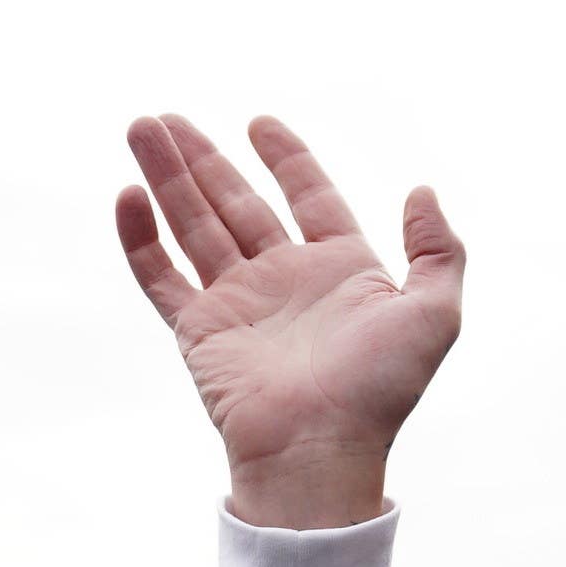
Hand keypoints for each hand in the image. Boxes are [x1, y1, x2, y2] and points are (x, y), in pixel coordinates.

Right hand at [116, 114, 463, 530]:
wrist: (320, 450)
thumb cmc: (381, 390)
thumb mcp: (435, 315)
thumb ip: (438, 250)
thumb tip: (423, 190)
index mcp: (342, 270)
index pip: (310, 197)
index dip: (287, 158)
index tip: (259, 123)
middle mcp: (286, 281)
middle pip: (238, 202)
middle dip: (203, 158)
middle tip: (164, 116)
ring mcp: (238, 304)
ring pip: (194, 225)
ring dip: (166, 176)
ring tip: (140, 126)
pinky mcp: (198, 331)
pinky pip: (160, 276)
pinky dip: (139, 237)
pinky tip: (127, 194)